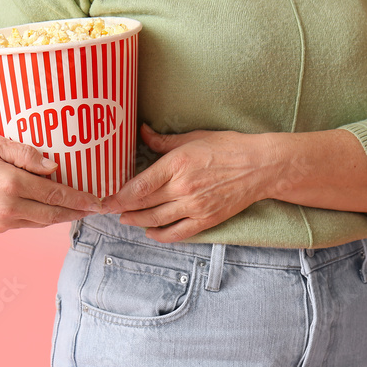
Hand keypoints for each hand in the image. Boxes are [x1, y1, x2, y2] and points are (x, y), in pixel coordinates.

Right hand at [0, 135, 103, 232]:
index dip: (80, 199)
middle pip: (54, 213)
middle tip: (96, 208)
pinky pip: (29, 224)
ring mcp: (4, 220)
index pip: (55, 194)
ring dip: (63, 216)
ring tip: (79, 209)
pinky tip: (53, 210)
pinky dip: (44, 218)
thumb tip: (53, 166)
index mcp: (12, 184)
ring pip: (43, 221)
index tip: (98, 200)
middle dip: (78, 212)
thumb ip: (25, 153)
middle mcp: (10, 207)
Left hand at [102, 124, 278, 241]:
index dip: (119, 197)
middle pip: (144, 205)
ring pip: (156, 220)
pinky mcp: (207, 219)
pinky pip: (178, 233)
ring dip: (137, 222)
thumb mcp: (193, 138)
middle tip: (110, 210)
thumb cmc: (228, 147)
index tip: (105, 200)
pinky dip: (161, 236)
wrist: (261, 166)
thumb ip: (163, 141)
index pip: (139, 186)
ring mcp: (195, 206)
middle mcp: (183, 188)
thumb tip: (141, 131)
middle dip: (123, 210)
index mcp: (177, 165)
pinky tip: (150, 232)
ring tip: (126, 220)